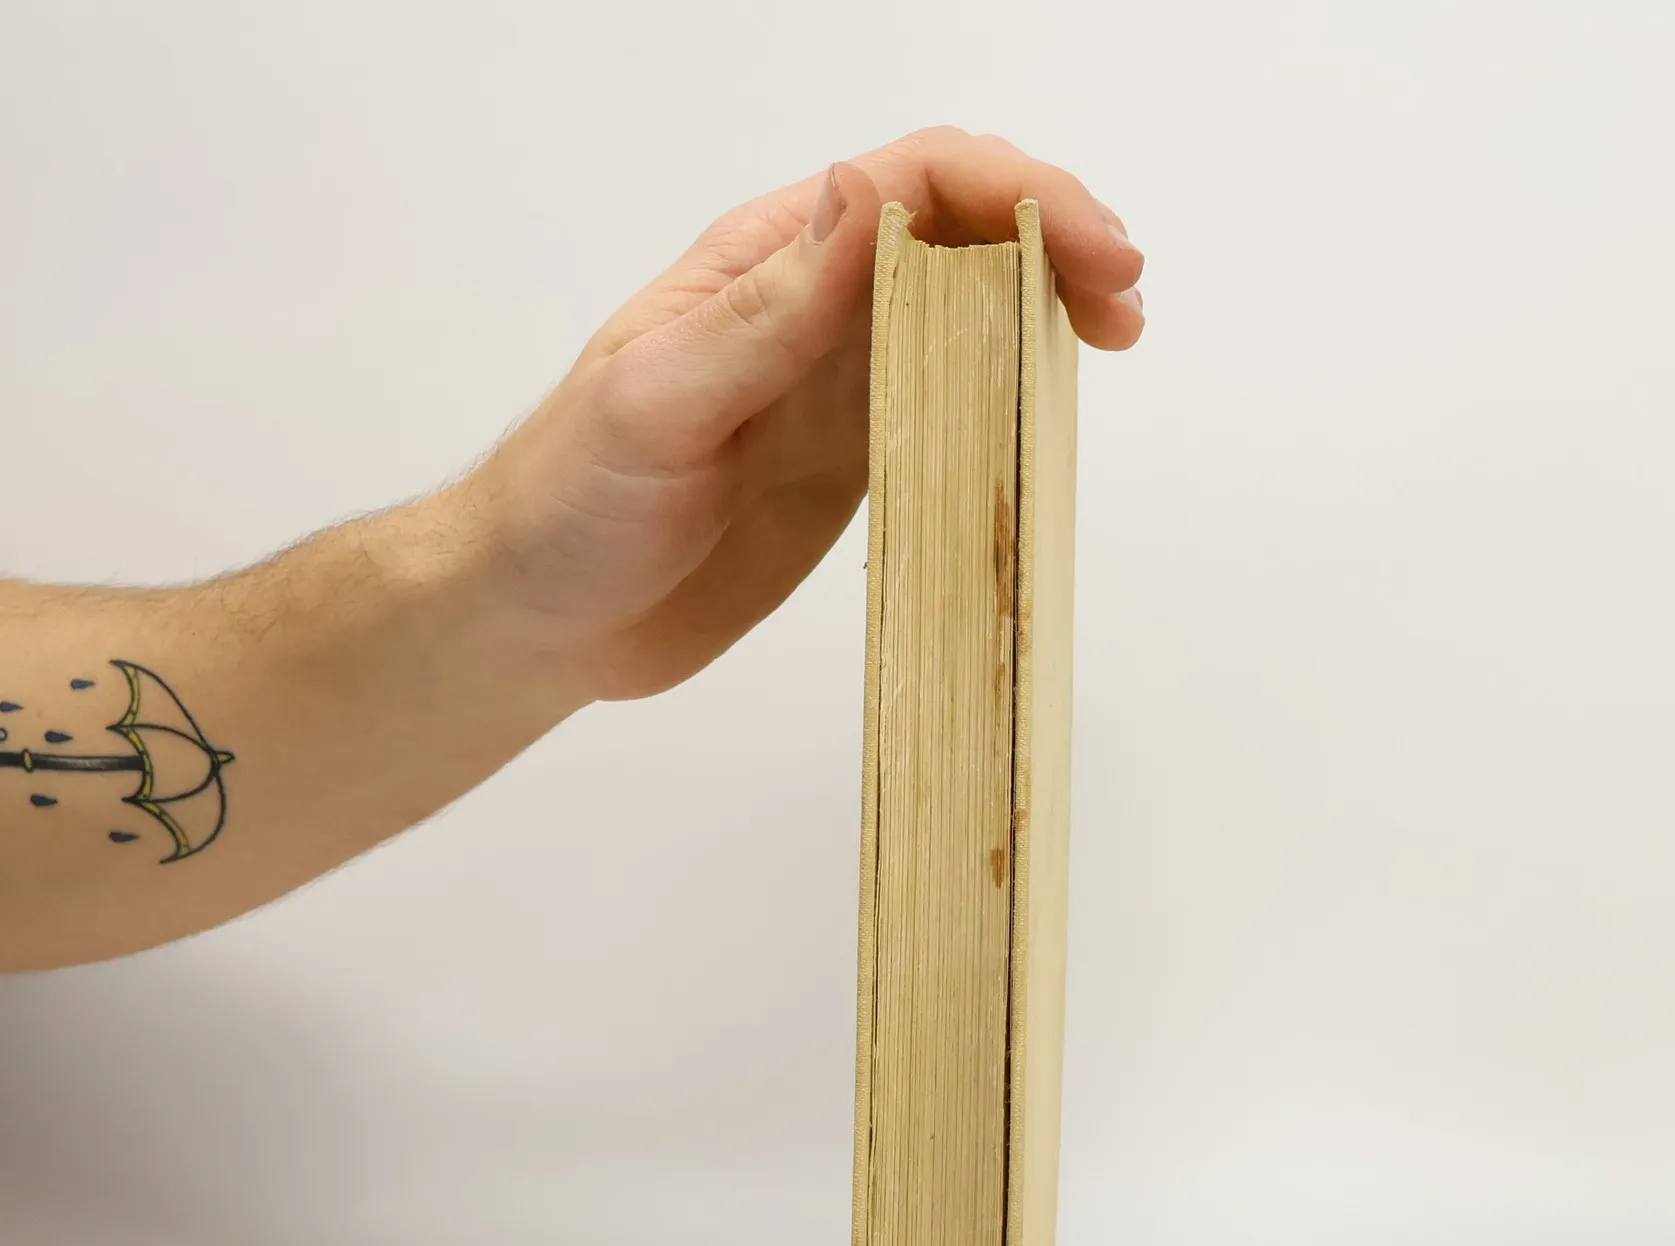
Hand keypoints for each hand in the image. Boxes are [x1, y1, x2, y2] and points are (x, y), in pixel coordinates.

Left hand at [459, 128, 1144, 701]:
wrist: (540, 617)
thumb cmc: (568, 502)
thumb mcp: (659, 398)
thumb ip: (768, 311)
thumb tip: (867, 198)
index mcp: (765, 265)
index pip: (914, 188)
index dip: (1017, 198)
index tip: (1091, 252)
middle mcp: (813, 314)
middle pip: (960, 239)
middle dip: (1053, 244)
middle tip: (1123, 301)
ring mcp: (838, 392)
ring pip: (968, 320)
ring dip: (1043, 315)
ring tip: (1108, 341)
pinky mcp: (852, 468)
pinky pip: (950, 414)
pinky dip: (1012, 402)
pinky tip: (1047, 415)